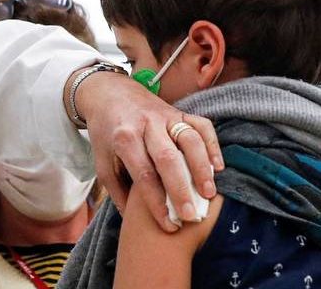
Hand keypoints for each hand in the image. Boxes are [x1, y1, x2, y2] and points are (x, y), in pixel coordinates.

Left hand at [71, 71, 222, 231]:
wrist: (109, 93)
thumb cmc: (107, 134)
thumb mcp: (102, 161)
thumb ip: (117, 190)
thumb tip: (133, 220)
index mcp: (124, 138)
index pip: (143, 174)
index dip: (157, 201)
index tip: (169, 225)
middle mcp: (146, 125)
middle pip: (167, 158)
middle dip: (181, 188)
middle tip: (191, 215)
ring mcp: (165, 116)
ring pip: (189, 139)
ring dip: (201, 167)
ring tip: (209, 193)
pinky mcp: (180, 111)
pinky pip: (201, 125)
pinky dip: (212, 145)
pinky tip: (218, 167)